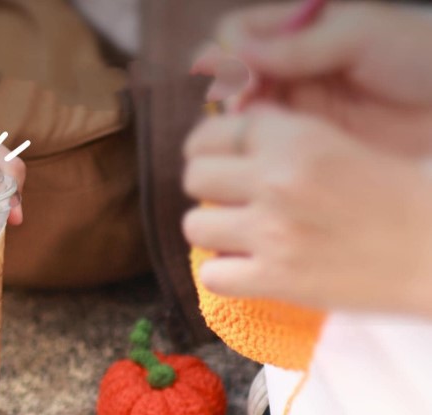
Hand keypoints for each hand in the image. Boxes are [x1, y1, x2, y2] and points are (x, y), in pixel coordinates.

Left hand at [182, 104, 431, 317]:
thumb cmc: (393, 194)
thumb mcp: (340, 143)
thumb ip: (284, 138)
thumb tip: (227, 138)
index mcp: (297, 138)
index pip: (215, 133)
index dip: (209, 147)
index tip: (217, 159)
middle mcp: (277, 181)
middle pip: (195, 176)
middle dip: (208, 188)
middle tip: (230, 199)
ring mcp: (272, 232)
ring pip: (194, 226)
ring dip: (212, 232)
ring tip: (238, 235)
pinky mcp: (276, 279)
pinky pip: (212, 276)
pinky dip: (224, 275)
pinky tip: (246, 269)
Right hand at [214, 2, 431, 157]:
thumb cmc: (422, 58)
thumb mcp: (360, 36)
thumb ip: (296, 44)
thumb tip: (232, 51)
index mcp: (301, 30)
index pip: (237, 35)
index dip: (230, 55)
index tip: (244, 80)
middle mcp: (290, 68)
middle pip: (231, 79)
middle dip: (229, 95)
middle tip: (243, 113)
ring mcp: (294, 109)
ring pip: (240, 116)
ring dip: (236, 127)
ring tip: (255, 138)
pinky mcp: (302, 146)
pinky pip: (262, 148)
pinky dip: (254, 152)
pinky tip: (268, 157)